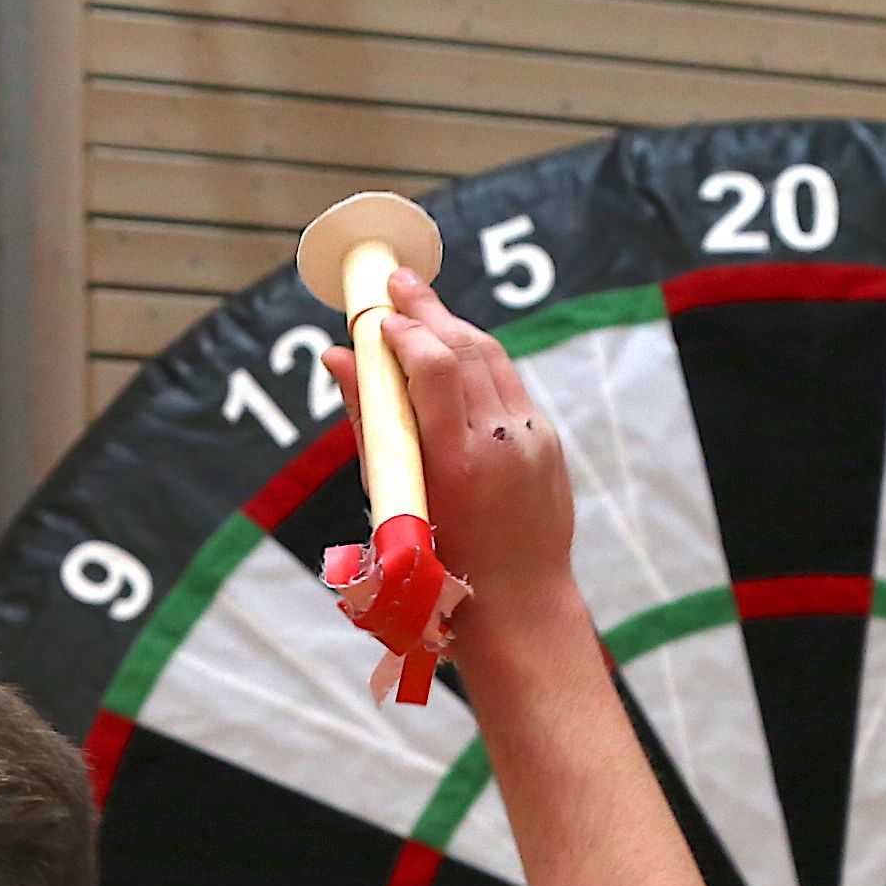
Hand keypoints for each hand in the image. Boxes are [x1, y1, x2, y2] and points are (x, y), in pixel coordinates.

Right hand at [325, 269, 578, 633]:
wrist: (516, 604)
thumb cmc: (440, 564)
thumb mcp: (394, 497)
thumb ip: (369, 421)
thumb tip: (339, 358)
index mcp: (458, 461)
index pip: (435, 366)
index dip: (404, 330)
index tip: (378, 316)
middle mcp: (501, 442)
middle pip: (466, 347)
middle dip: (428, 309)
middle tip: (397, 282)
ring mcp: (531, 439)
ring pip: (492, 357)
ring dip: (453, 327)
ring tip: (420, 309)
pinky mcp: (546, 440)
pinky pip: (508, 385)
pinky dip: (477, 362)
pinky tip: (453, 356)